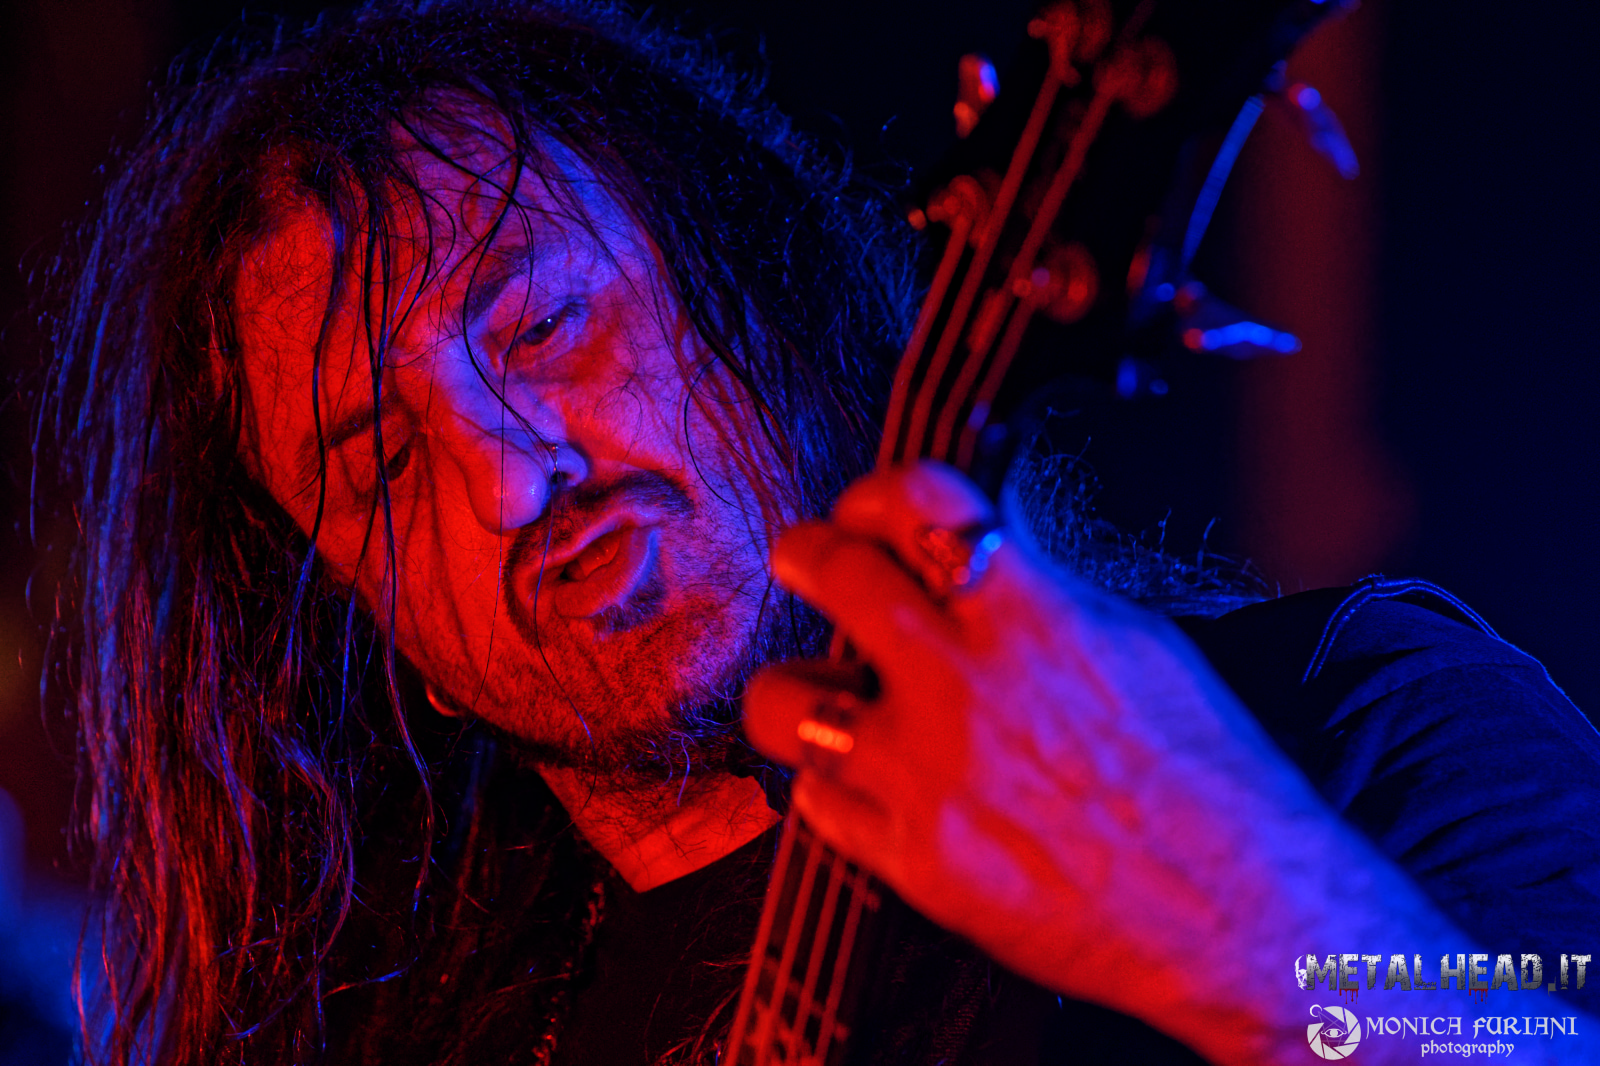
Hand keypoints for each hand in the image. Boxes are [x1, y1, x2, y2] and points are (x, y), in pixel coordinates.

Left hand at [742, 462, 1438, 1063]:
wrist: (1242, 914)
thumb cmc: (1211, 781)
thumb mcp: (1138, 643)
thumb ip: (1040, 594)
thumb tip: (981, 559)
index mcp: (1030, 612)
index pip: (912, 497)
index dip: (872, 494)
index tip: (864, 514)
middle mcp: (963, 681)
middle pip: (828, 571)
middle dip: (808, 556)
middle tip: (809, 565)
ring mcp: (926, 773)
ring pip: (784, 700)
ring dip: (797, 687)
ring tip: (823, 693)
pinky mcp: (912, 858)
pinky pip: (817, 801)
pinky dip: (835, 786)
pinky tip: (871, 784)